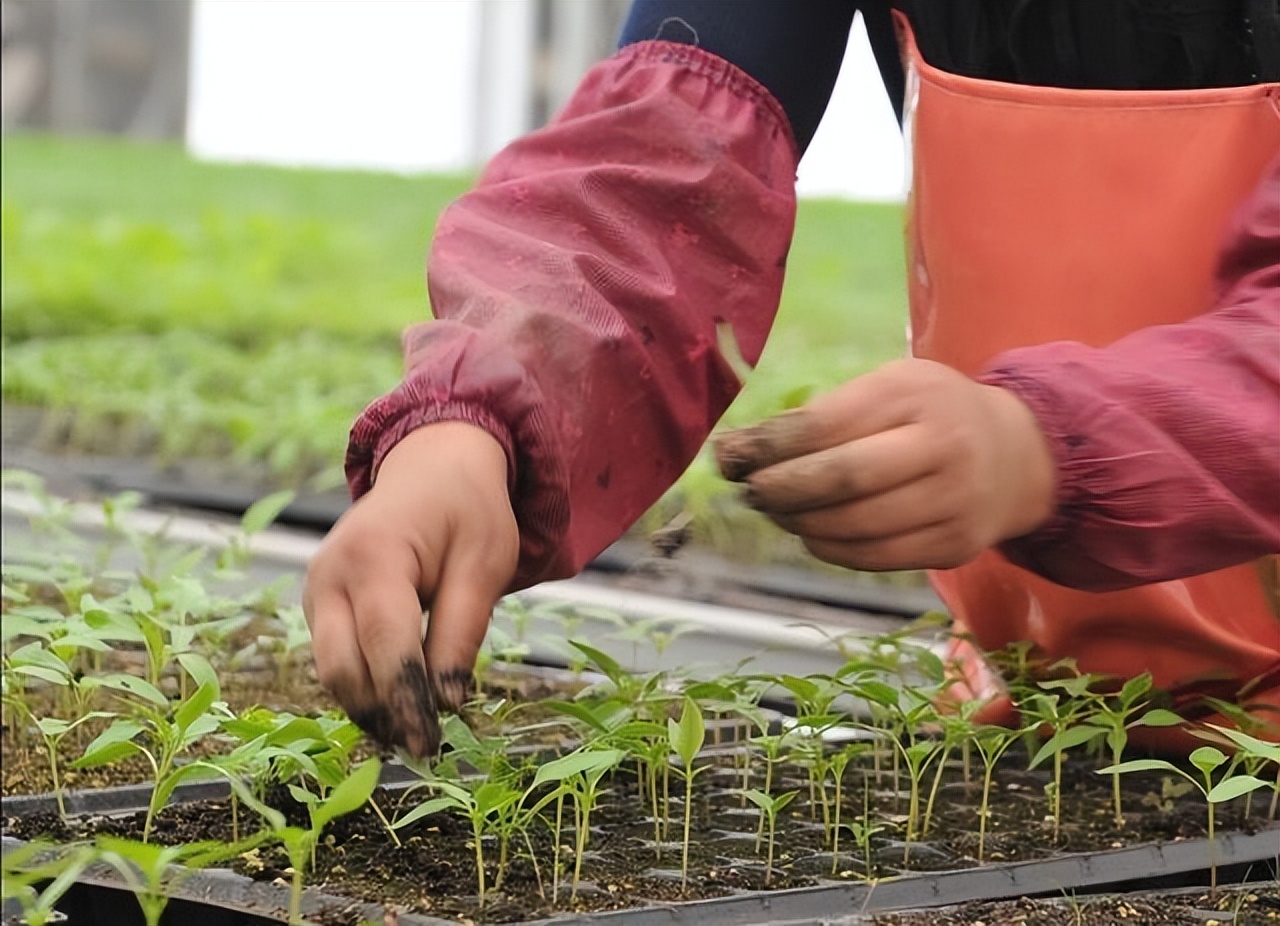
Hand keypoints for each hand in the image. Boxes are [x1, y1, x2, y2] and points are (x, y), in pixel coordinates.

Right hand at [303, 422, 518, 756]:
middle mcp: (330, 574)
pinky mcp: (319, 605)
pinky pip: (336, 658)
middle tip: (425, 748)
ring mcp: (317, 590)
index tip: (430, 743)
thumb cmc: (467, 511)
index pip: (385, 643)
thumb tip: (446, 702)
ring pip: (333, 671)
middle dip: (381, 714)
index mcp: (375, 555)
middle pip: (341, 667)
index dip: (406, 699)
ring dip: (371, 707)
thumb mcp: (485, 564)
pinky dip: (365, 685)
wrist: (432, 468)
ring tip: (417, 732)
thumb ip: (463, 632)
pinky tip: (401, 704)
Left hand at [714, 359, 1054, 571]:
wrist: (1018, 457)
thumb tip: (744, 450)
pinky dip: (829, 547)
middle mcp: (942, 448)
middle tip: (746, 489)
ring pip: (854, 526)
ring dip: (798, 522)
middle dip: (779, 489)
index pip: (826, 424)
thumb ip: (828, 413)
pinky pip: (873, 556)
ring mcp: (953, 503)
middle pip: (841, 479)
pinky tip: (810, 530)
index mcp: (916, 395)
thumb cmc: (932, 413)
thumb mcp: (890, 386)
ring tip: (773, 509)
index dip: (769, 445)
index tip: (728, 454)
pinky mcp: (953, 546)